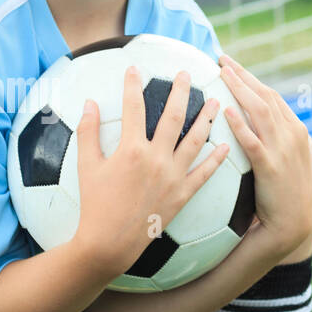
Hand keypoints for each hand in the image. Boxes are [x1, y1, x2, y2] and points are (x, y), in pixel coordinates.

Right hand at [72, 66, 229, 275]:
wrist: (109, 243)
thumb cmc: (94, 205)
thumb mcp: (86, 166)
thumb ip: (88, 132)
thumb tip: (89, 103)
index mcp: (131, 149)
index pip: (133, 107)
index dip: (133, 85)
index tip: (135, 68)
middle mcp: (156, 158)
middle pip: (172, 116)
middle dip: (179, 91)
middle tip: (185, 74)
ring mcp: (173, 176)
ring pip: (195, 140)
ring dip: (206, 117)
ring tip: (214, 101)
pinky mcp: (182, 194)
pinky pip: (204, 174)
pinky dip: (216, 159)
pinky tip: (225, 145)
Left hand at [218, 52, 311, 257]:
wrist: (295, 225)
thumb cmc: (285, 196)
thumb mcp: (285, 162)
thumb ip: (273, 142)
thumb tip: (253, 127)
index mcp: (294, 131)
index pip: (270, 96)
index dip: (250, 78)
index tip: (231, 64)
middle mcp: (292, 134)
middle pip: (265, 96)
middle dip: (243, 75)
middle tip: (221, 60)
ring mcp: (283, 149)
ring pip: (261, 111)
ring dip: (240, 90)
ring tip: (222, 75)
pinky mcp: (272, 167)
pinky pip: (253, 141)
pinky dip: (240, 125)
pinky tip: (226, 112)